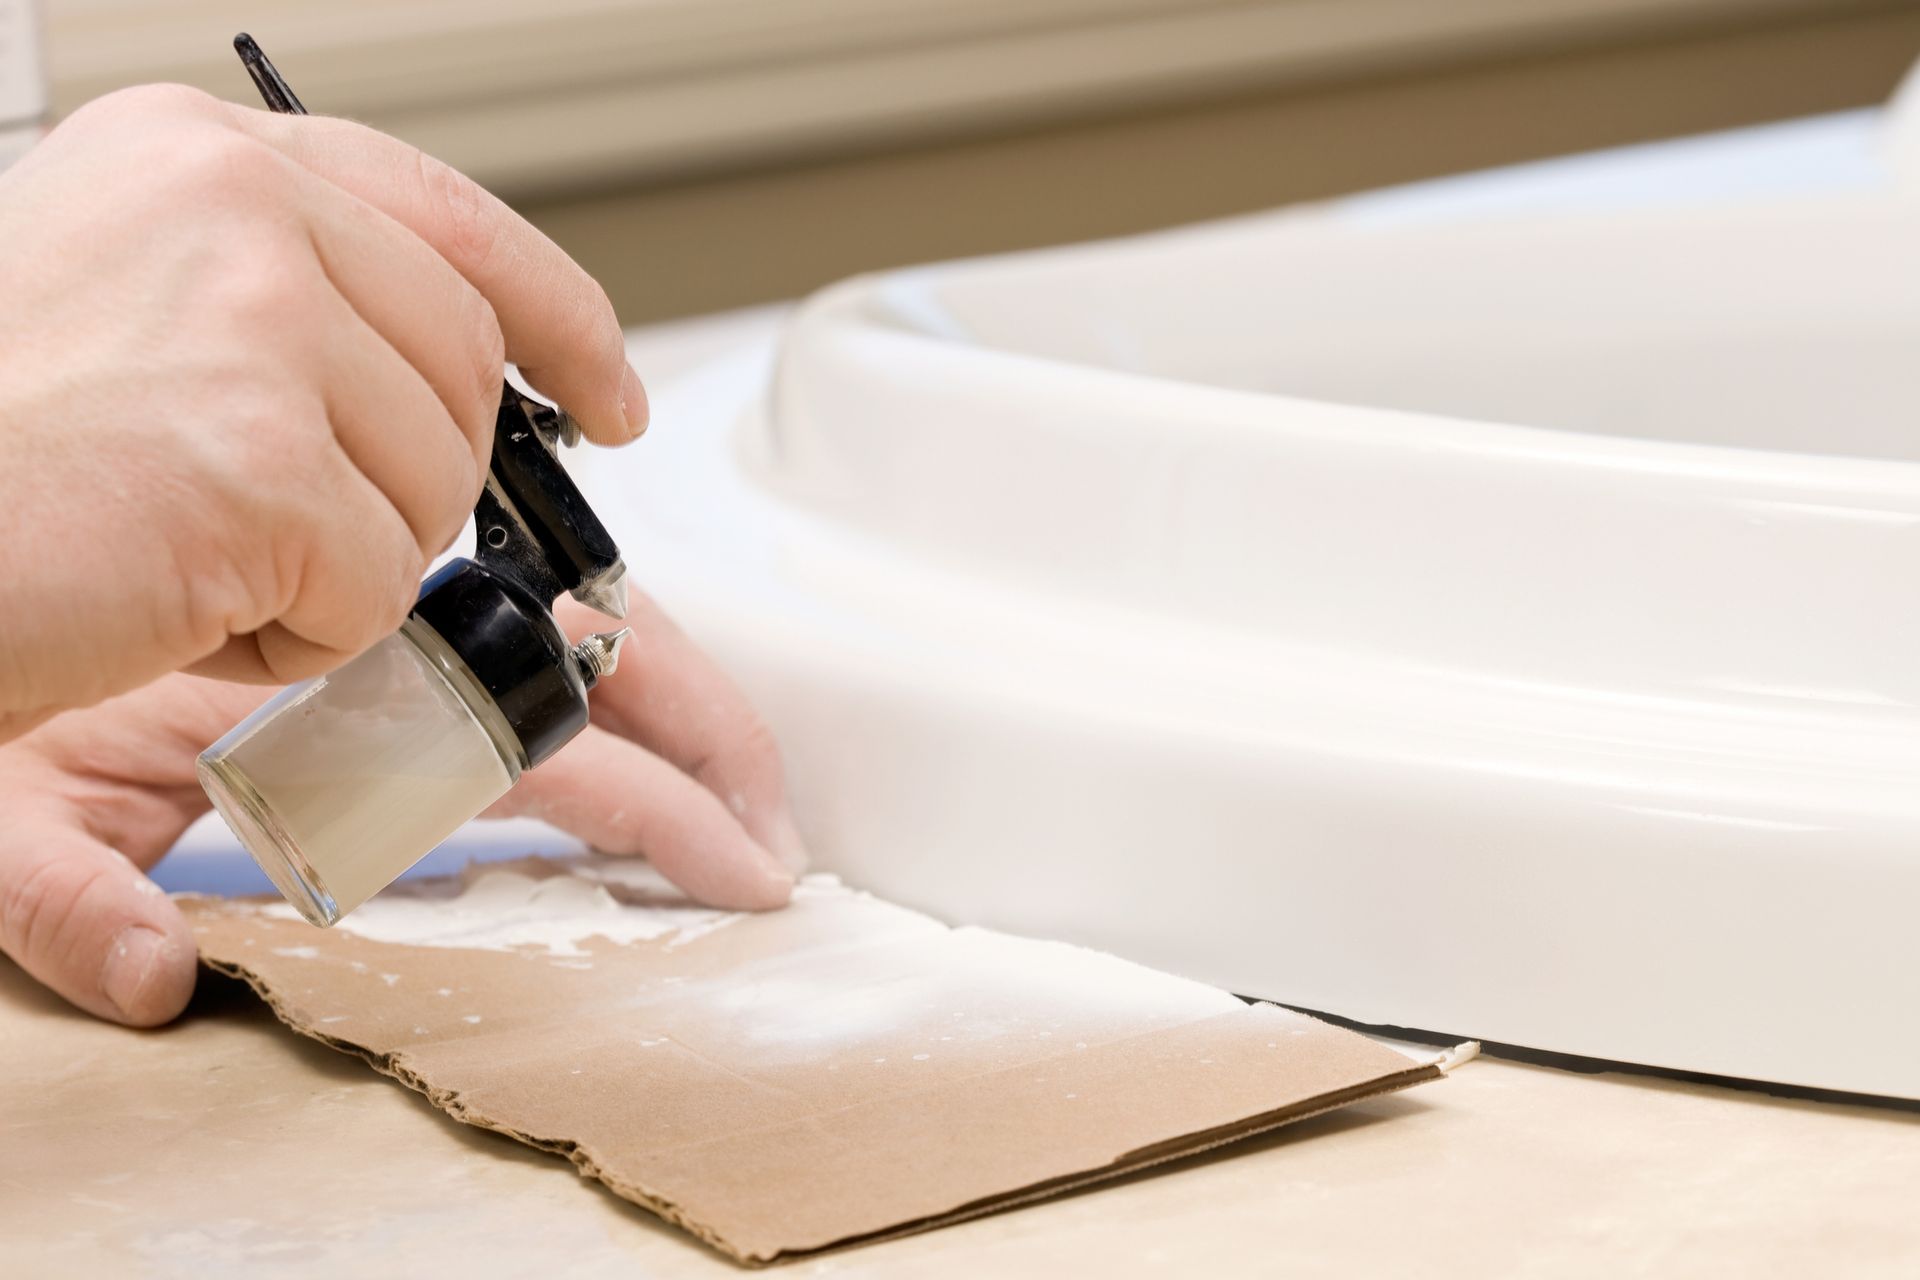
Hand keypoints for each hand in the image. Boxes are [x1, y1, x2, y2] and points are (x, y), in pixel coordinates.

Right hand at [0, 84, 648, 737]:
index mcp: (204, 158)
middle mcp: (236, 212)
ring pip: (425, 496)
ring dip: (328, 568)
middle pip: (461, 381)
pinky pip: (367, 591)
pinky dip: (285, 640)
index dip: (560, 319)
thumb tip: (458, 366)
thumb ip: (286, 301)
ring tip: (173, 551)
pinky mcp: (256, 468)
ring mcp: (251, 331)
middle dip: (401, 483)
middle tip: (265, 521)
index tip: (608, 395)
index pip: (456, 223)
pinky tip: (165, 604)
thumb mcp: (123, 300)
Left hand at [0, 593, 807, 1025]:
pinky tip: (643, 786)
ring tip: (741, 808)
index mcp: (315, 666)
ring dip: (671, 730)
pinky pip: (510, 698)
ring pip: (567, 673)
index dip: (660, 785)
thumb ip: (61, 891)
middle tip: (770, 833)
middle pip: (585, 673)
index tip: (735, 849)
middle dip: (705, 743)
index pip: (539, 725)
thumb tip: (158, 976)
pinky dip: (597, 731)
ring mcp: (375, 657)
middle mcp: (368, 648)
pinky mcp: (361, 680)